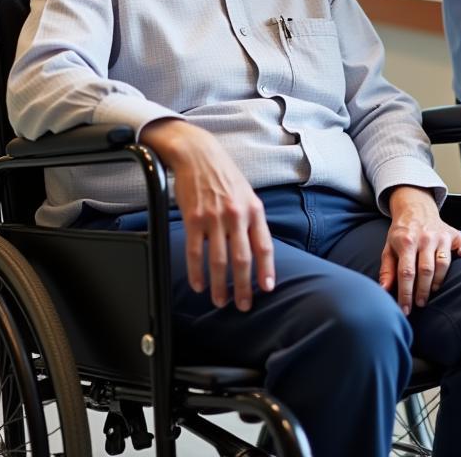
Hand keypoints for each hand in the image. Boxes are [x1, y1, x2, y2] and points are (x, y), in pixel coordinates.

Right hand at [140, 119, 274, 311]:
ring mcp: (215, 218)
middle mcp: (237, 215)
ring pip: (219, 261)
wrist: (198, 155)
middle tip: (243, 305)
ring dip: (220, 286)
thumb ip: (252, 219)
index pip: (264, 246)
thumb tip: (257, 247)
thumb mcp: (247, 193)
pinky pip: (196, 252)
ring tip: (220, 301)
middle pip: (242, 260)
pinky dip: (196, 273)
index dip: (266, 270)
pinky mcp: (194, 219)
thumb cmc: (224, 175)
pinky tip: (198, 285)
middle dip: (243, 287)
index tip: (267, 288)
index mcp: (254, 209)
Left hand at [381, 186, 460, 314]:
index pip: (406, 272)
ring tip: (432, 292)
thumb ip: (387, 269)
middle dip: (422, 291)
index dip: (405, 293)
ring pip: (443, 263)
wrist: (415, 208)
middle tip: (419, 304)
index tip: (405, 310)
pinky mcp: (453, 234)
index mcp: (406, 241)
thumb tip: (383, 290)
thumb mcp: (389, 248)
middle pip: (426, 270)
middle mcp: (424, 238)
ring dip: (438, 281)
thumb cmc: (402, 233)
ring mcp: (440, 235)